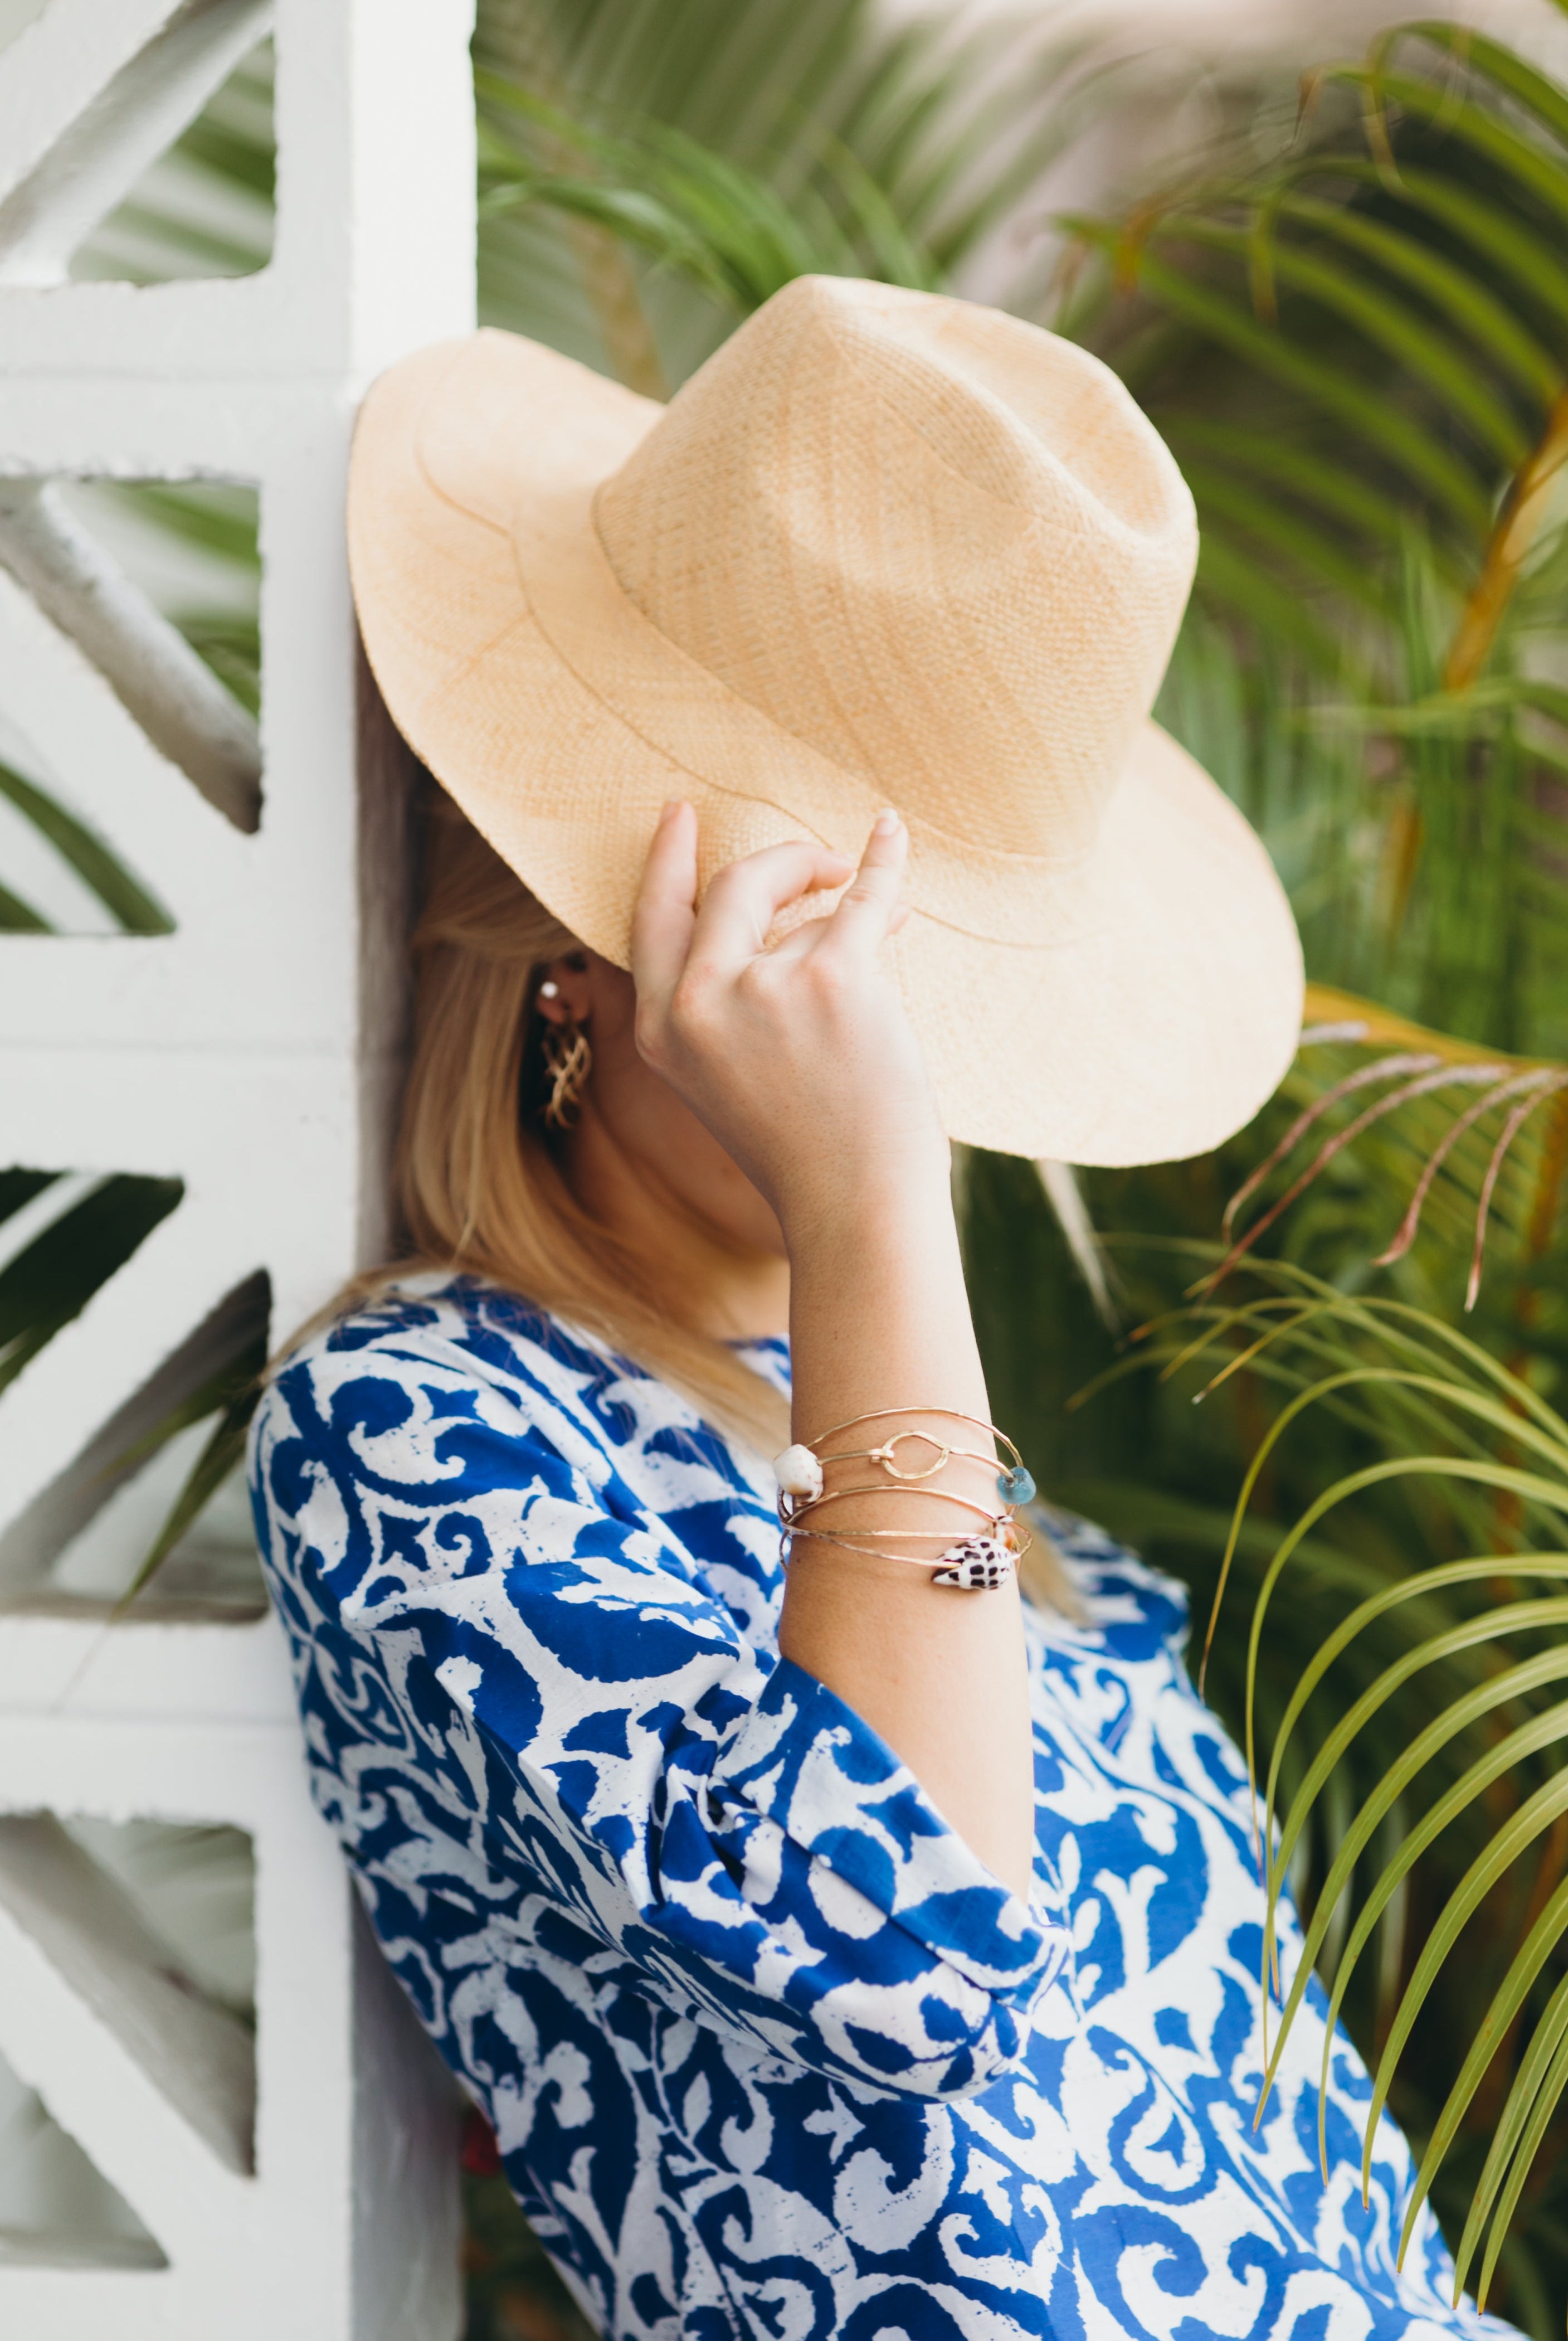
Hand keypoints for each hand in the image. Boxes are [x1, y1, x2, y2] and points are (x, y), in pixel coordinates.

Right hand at [630, 803, 948, 1235]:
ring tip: (883, 923)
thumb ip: (738, 1003)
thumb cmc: (807, 1151)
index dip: (666, 862)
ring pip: (809, 909)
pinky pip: (864, 898)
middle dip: (778, 861)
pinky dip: (884, 862)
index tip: (680, 815)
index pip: (652, 921)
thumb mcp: (732, 1078)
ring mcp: (761, 988)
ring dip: (851, 908)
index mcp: (660, 1031)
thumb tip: (809, 906)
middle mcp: (696, 1004)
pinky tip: (890, 834)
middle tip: (815, 858)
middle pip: (729, 886)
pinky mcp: (833, 979)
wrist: (854, 1206)